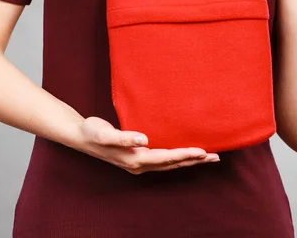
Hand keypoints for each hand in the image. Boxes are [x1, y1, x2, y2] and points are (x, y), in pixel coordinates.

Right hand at [74, 117, 219, 173]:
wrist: (80, 136)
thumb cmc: (93, 132)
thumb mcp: (105, 133)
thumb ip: (123, 137)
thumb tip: (144, 139)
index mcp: (135, 159)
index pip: (166, 157)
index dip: (185, 154)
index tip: (202, 151)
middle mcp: (140, 164)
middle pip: (173, 164)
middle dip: (194, 161)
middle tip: (216, 157)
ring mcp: (140, 163)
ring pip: (170, 164)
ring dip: (189, 161)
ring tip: (208, 157)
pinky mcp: (139, 158)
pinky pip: (164, 160)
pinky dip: (179, 158)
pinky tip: (186, 153)